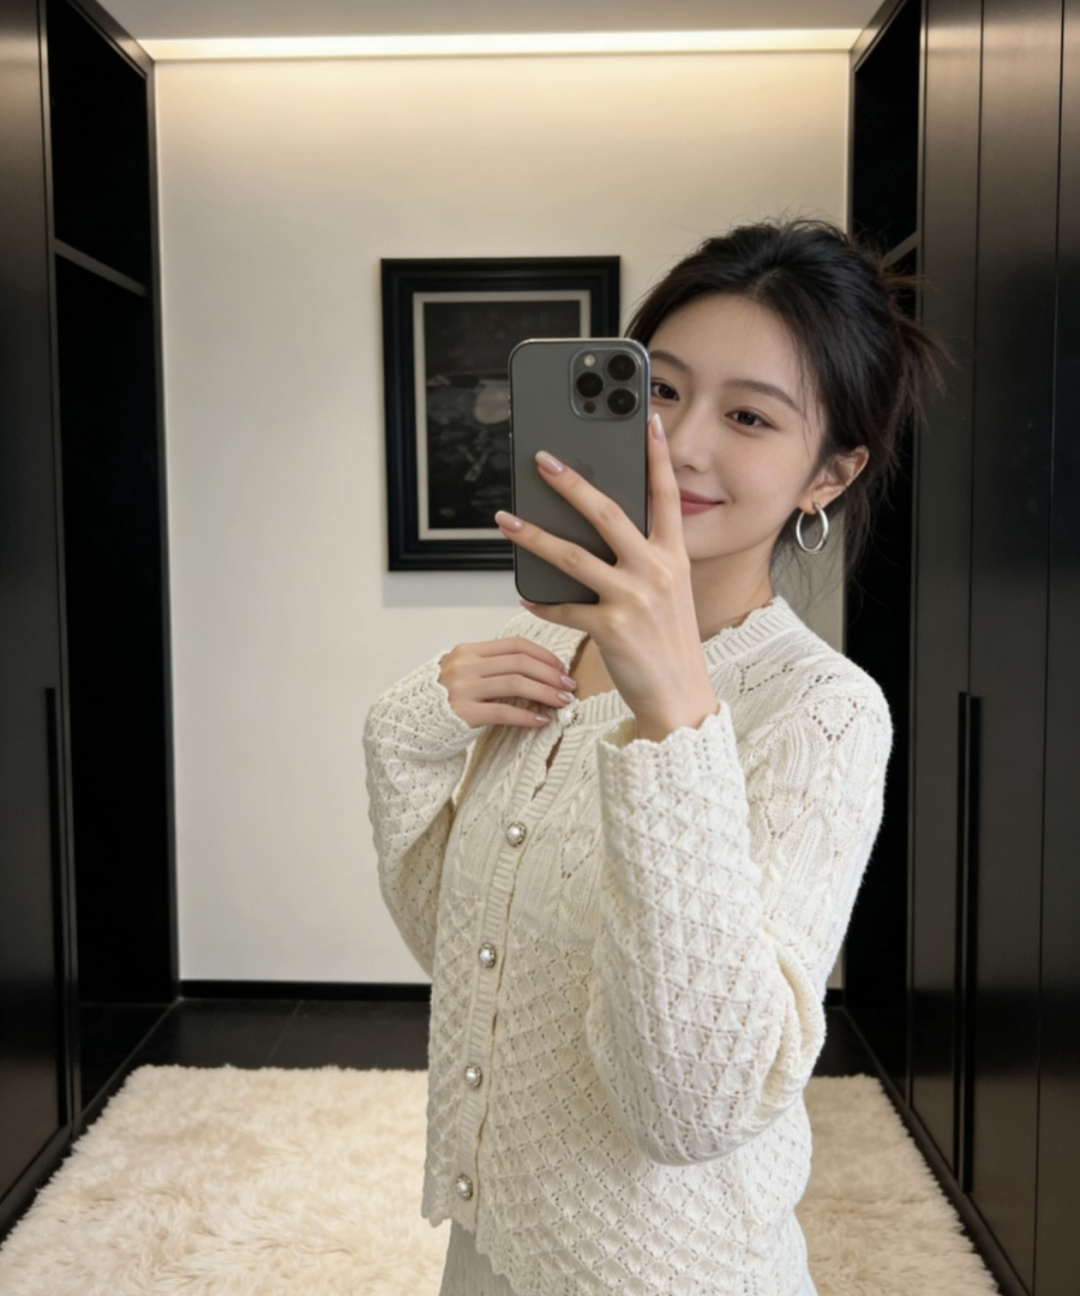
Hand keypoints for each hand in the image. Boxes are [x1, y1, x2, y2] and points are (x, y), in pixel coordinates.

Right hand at [438, 637, 576, 728]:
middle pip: (519, 662)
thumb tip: (535, 670)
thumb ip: (491, 667)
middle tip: (568, 686)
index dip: (543, 655)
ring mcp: (462, 689)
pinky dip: (527, 716)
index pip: (514, 645)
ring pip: (515, 684)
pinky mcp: (463, 713)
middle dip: (550, 674)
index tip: (561, 668)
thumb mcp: (463, 674)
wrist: (409, 723)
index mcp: (468, 652)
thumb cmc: (442, 701)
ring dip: (545, 693)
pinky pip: (503, 712)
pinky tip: (542, 721)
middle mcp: (465, 666)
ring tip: (562, 702)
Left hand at [494, 413, 718, 742]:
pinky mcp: (610, 628)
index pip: (666, 496)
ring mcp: (634, 599)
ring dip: (534, 536)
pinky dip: (542, 600)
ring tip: (506, 520)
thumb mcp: (671, 592)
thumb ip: (646, 559)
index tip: (647, 420)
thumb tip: (598, 533)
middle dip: (570, 483)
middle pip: (608, 513)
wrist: (680, 698)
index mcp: (675, 557)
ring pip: (573, 556)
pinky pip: (564, 606)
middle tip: (542, 460)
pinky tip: (525, 591)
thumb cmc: (670, 642)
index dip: (656, 456)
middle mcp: (657, 571)